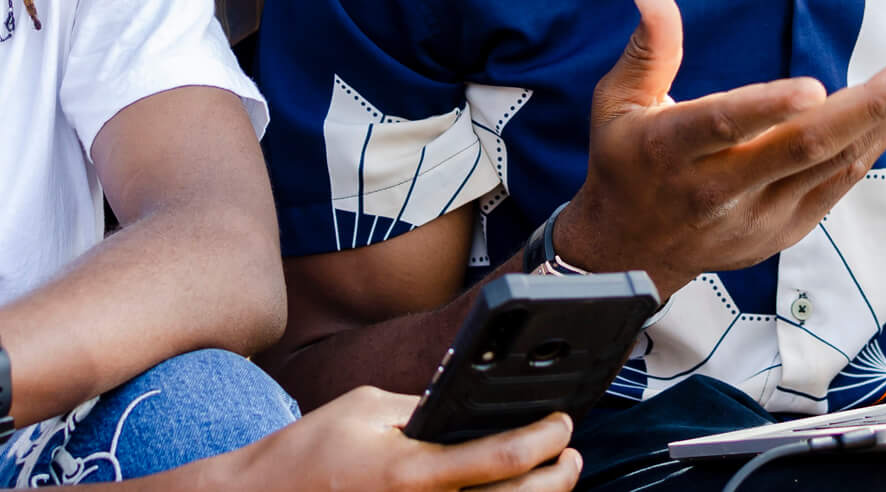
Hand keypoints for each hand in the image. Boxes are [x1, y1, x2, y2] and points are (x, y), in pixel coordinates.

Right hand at [230, 387, 578, 491]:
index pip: (499, 458)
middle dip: (557, 479)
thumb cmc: (314, 450)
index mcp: (413, 472)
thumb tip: (466, 407)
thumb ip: (423, 408)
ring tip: (554, 477)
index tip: (563, 422)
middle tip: (572, 455)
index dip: (543, 440)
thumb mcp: (367, 406)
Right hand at [555, 0, 885, 299]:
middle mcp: (718, 187)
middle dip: (869, 102)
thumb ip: (647, 47)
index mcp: (671, 148)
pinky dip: (873, 142)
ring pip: (834, 164)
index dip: (768, 107)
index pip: (724, 126)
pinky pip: (839, 182)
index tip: (815, 85)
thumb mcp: (616, 100)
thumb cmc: (625, 160)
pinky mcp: (785, 229)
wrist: (632, 251)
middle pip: (803, 147)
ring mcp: (758, 215)